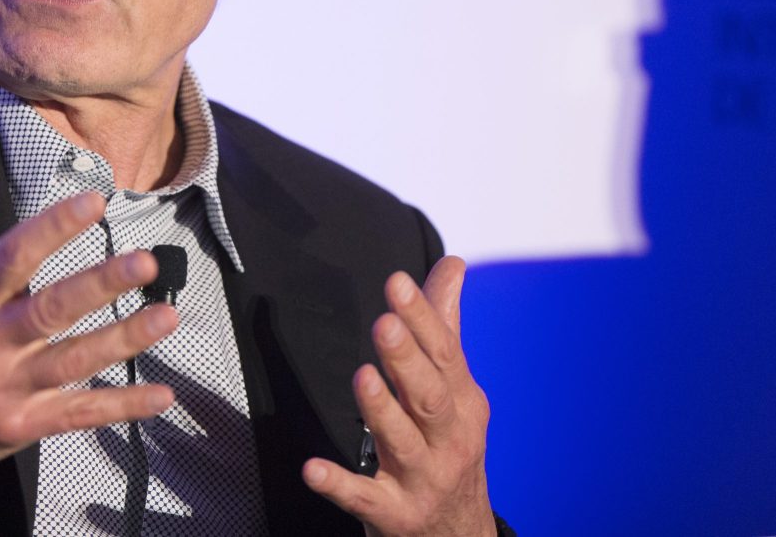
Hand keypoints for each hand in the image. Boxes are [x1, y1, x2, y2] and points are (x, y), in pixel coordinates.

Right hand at [0, 144, 177, 467]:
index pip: (13, 258)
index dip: (54, 227)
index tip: (94, 202)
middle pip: (51, 311)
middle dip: (101, 284)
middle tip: (144, 262)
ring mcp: (7, 390)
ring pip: (75, 362)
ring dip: (124, 340)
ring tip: (167, 316)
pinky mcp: (23, 426)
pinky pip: (79, 415)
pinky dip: (122, 407)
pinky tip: (160, 395)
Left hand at [302, 257, 493, 536]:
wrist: (460, 535)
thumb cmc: (449, 446)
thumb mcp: (455, 390)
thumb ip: (445, 326)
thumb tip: (452, 265)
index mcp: (463, 402)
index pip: (445, 355)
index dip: (422, 318)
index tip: (397, 281)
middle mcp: (448, 440)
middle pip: (429, 397)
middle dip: (408, 360)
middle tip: (384, 324)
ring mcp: (422, 479)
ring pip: (401, 443)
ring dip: (381, 411)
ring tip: (362, 376)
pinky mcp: (394, 514)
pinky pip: (364, 498)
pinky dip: (339, 484)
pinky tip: (312, 468)